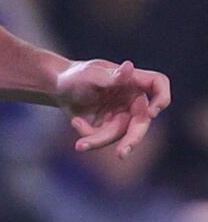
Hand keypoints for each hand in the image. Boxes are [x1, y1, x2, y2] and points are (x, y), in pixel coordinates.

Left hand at [55, 58, 172, 154]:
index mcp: (134, 81)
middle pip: (142, 121)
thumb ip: (110, 77)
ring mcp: (123, 115)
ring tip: (79, 145)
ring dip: (98, 140)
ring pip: (118, 134)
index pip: (158, 84)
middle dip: (131, 139)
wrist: (58, 89)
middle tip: (121, 154)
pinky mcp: (109, 128)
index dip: (162, 97)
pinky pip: (103, 138)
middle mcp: (133, 99)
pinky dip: (88, 135)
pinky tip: (75, 122)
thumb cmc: (76, 76)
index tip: (152, 113)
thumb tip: (129, 67)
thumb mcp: (90, 75)